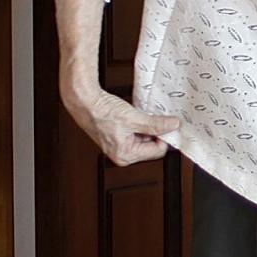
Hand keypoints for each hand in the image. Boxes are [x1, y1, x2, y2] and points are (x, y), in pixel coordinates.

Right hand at [64, 84, 180, 166]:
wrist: (84, 101)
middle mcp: (122, 154)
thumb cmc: (101, 112)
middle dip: (155, 131)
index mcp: (126, 156)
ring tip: (139, 115)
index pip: (158, 151)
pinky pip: (135, 132)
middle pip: (151, 145)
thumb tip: (173, 125)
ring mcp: (119, 146)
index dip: (165, 136)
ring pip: (143, 137)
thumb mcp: (134, 118)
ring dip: (146, 125)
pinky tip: (133, 114)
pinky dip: (138, 123)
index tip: (170, 124)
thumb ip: (156, 124)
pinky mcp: (117, 136)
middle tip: (155, 116)